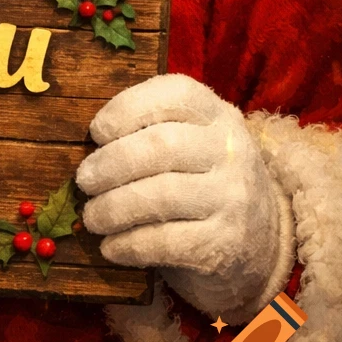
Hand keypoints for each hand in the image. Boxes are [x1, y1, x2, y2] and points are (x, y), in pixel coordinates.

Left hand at [75, 74, 292, 318]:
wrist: (258, 243)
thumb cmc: (200, 181)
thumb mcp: (188, 143)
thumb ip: (147, 131)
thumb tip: (87, 145)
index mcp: (215, 115)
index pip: (174, 94)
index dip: (127, 108)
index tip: (96, 131)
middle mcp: (230, 150)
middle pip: (161, 146)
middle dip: (110, 163)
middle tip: (83, 181)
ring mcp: (233, 198)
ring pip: (161, 196)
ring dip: (113, 208)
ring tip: (91, 217)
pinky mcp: (226, 244)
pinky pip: (167, 241)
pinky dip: (129, 244)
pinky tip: (111, 247)